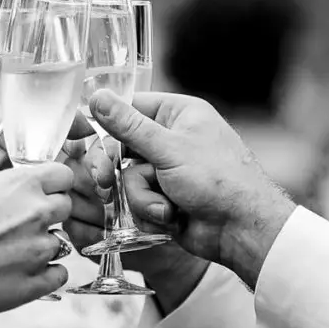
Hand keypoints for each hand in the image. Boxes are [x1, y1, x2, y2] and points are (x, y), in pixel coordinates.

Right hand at [0, 162, 73, 315]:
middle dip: (50, 214)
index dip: (54, 186)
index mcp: (23, 184)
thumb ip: (11, 187)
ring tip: (10, 253)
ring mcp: (40, 249)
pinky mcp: (36, 282)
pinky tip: (22, 272)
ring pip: (61, 243)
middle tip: (24, 225)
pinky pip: (59, 274)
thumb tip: (26, 190)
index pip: (64, 176)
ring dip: (42, 246)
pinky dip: (46, 274)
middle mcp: (38, 213)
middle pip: (66, 207)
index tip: (45, 194)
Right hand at [88, 90, 295, 288]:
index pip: (129, 108)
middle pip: (121, 147)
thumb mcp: (168, 149)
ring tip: (166, 207)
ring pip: (128, 179)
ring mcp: (168, 170)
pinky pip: (139, 200)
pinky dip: (151, 212)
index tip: (87, 139)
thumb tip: (97, 96)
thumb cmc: (218, 181)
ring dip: (142, 197)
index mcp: (178, 114)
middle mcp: (172, 139)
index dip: (107, 125)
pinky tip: (172, 218)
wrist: (242, 230)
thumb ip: (128, 126)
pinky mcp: (165, 197)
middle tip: (106, 182)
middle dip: (117, 171)